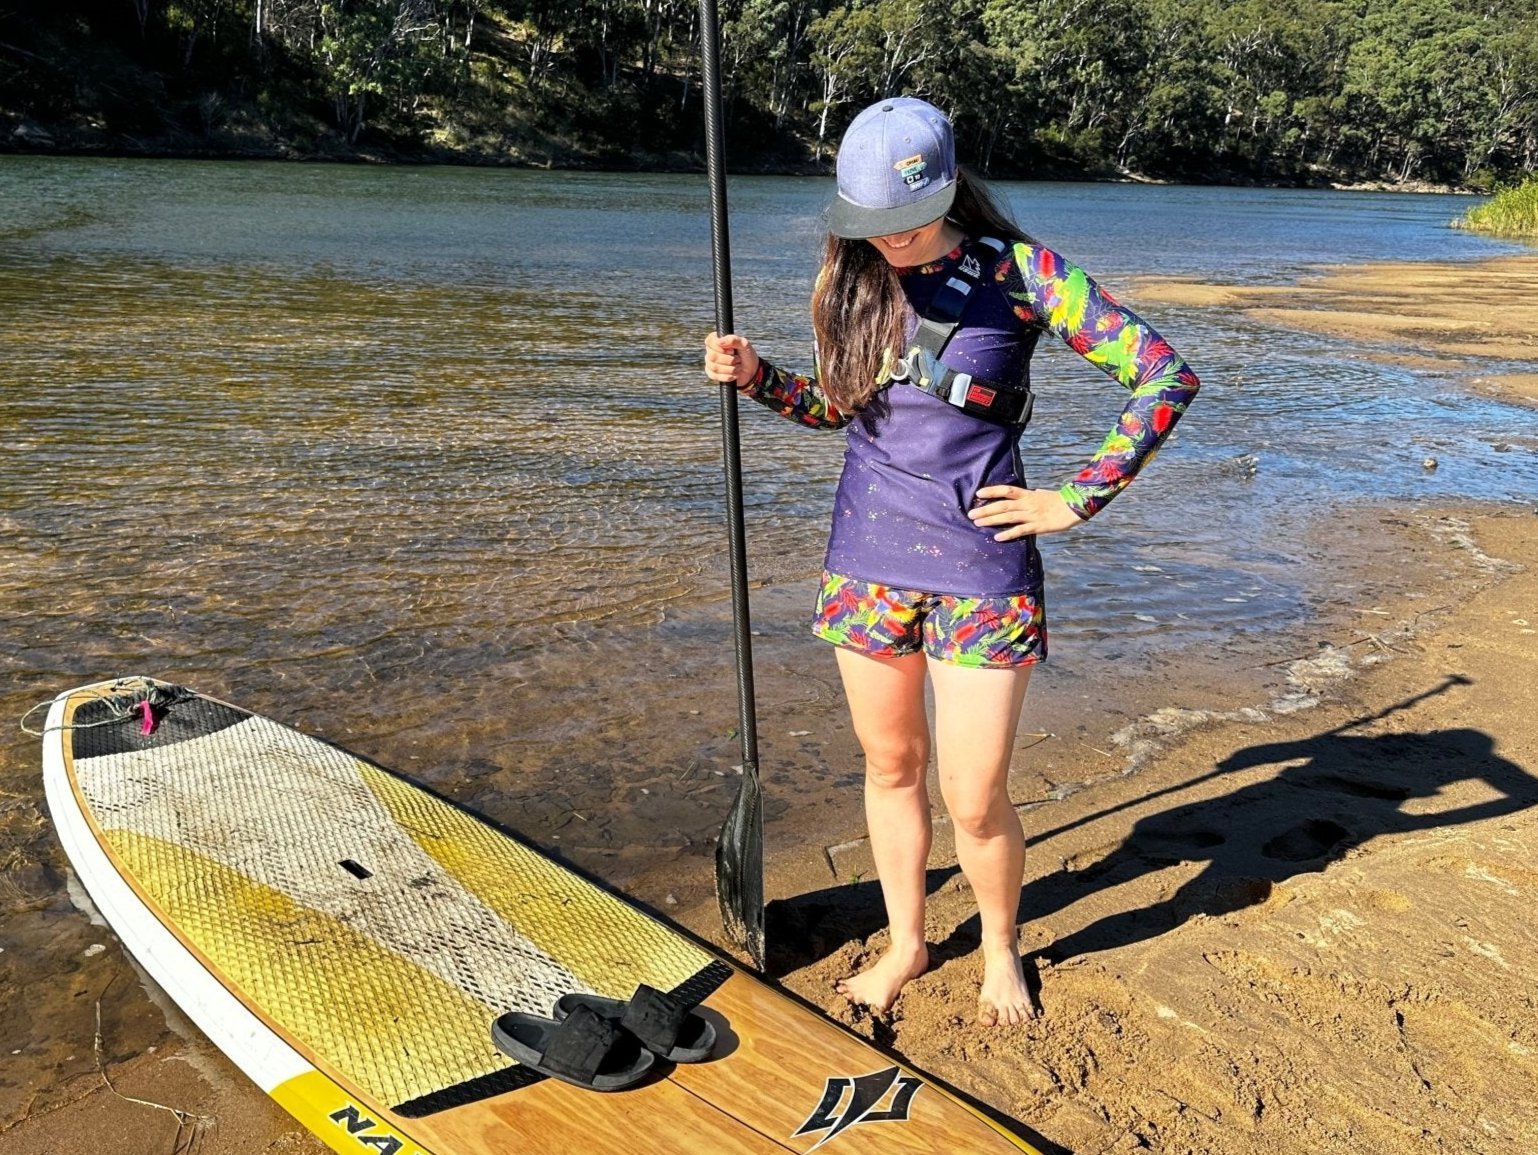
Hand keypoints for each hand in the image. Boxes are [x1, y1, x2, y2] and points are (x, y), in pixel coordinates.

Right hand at [704, 332, 760, 387]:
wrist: (751, 370)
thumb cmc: (746, 354)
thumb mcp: (744, 344)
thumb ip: (733, 340)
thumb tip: (719, 342)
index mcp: (716, 340)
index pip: (710, 341)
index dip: (721, 348)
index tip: (732, 350)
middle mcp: (711, 351)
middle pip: (713, 356)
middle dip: (729, 360)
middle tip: (738, 359)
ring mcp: (710, 363)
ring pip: (715, 367)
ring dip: (731, 368)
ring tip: (738, 366)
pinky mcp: (712, 374)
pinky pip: (716, 376)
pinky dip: (728, 376)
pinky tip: (734, 374)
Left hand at [967, 486, 1083, 539]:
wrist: (1075, 507)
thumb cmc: (1058, 501)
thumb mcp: (1041, 495)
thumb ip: (1030, 496)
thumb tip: (1022, 494)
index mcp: (1028, 495)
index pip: (1006, 490)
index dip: (992, 491)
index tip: (978, 494)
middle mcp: (1027, 504)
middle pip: (1002, 505)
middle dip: (985, 510)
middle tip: (970, 514)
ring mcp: (1032, 515)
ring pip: (1008, 517)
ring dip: (991, 520)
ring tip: (977, 523)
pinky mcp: (1038, 526)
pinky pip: (1020, 530)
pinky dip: (1008, 534)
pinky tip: (997, 537)